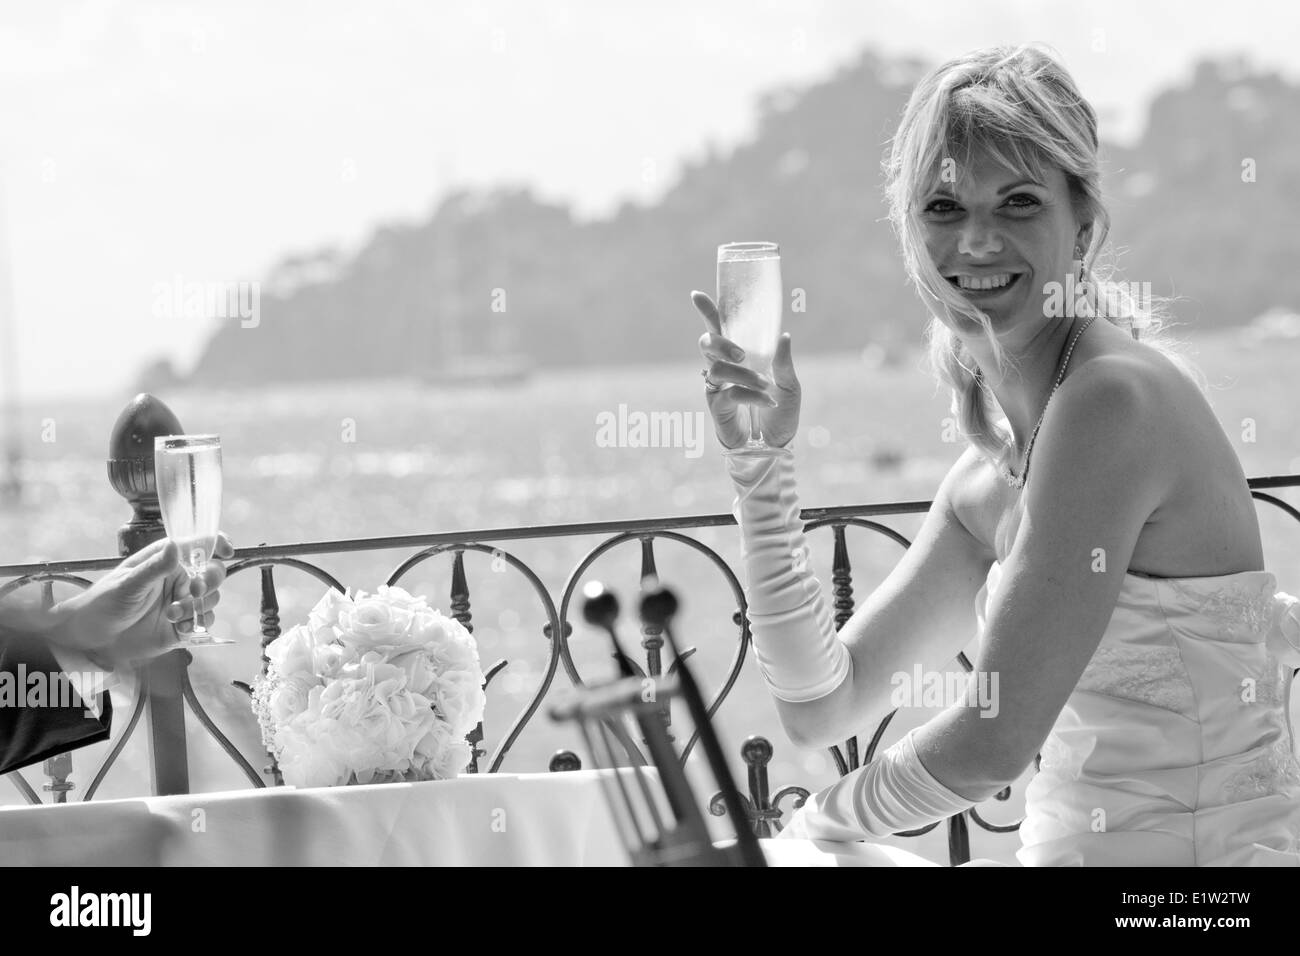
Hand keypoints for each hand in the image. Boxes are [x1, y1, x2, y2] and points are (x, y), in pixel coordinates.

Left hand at [51, 533, 234, 666]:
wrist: (93, 638)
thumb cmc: (104, 602)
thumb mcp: (128, 583)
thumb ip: (155, 567)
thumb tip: (176, 545)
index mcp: (166, 560)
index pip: (199, 545)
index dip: (217, 543)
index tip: (225, 551)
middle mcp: (179, 578)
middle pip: (214, 573)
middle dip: (210, 581)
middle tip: (195, 591)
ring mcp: (183, 602)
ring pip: (212, 599)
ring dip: (198, 606)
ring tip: (172, 614)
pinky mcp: (183, 625)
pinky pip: (205, 622)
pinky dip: (197, 624)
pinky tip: (179, 627)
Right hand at [693, 291, 800, 449]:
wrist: (776, 446)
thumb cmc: (781, 413)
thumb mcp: (789, 385)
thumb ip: (783, 362)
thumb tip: (784, 335)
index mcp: (740, 357)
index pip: (721, 329)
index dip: (708, 312)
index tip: (696, 295)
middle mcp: (724, 368)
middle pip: (707, 345)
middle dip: (720, 343)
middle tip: (740, 354)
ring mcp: (718, 388)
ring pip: (718, 369)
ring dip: (744, 375)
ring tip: (766, 386)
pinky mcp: (718, 407)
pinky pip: (729, 393)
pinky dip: (751, 395)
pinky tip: (767, 402)